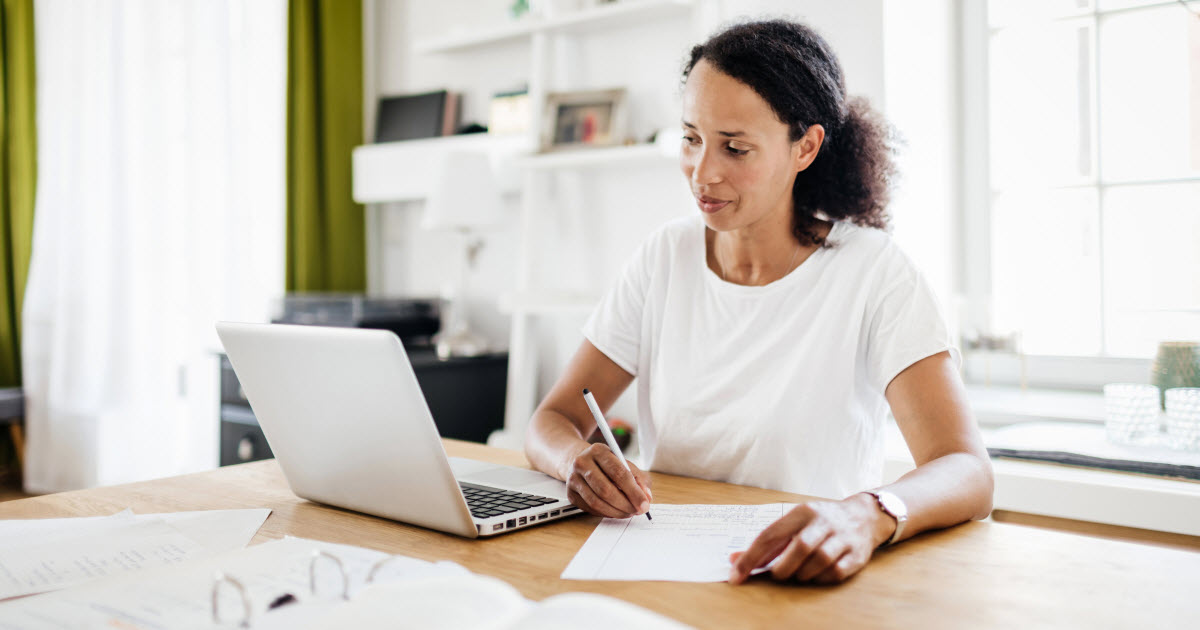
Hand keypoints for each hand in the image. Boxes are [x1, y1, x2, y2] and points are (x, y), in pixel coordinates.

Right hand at [563, 442, 652, 518]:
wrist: (580, 460)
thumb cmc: (607, 463)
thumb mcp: (623, 463)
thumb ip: (638, 479)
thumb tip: (646, 498)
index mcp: (598, 451)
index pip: (618, 472)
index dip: (633, 491)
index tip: (645, 504)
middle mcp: (582, 463)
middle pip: (605, 490)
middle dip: (625, 504)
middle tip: (637, 511)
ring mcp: (573, 478)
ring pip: (596, 502)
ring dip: (616, 512)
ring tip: (628, 512)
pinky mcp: (570, 493)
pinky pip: (590, 509)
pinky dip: (606, 513)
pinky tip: (616, 511)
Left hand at [728, 493, 894, 584]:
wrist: (864, 516)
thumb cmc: (819, 523)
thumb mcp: (794, 523)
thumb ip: (768, 543)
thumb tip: (735, 560)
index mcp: (802, 511)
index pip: (770, 535)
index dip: (751, 557)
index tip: (736, 575)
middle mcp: (823, 521)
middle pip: (799, 547)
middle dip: (782, 568)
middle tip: (777, 575)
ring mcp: (842, 537)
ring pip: (819, 560)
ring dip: (802, 574)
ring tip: (797, 574)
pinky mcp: (857, 554)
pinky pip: (835, 572)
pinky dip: (820, 578)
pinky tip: (816, 575)